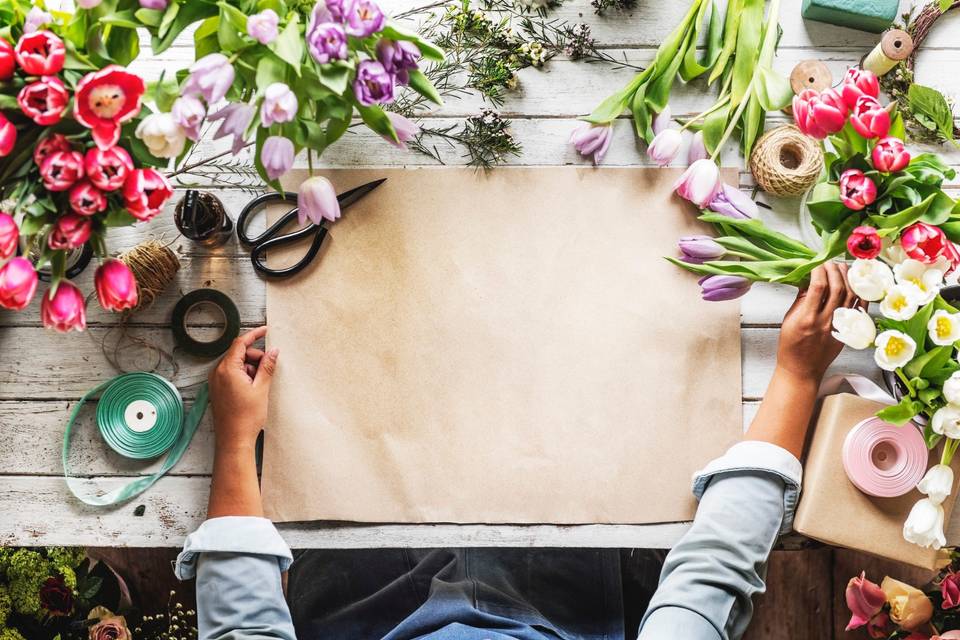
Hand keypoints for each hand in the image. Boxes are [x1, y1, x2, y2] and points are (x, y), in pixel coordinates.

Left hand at [207, 326, 278, 451]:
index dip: (254, 335)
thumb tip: (274, 351)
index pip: (240, 343)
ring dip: (250, 368)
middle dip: (255, 357)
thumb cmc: (246, 417)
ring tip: (260, 385)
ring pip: (236, 365)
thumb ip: (267, 366)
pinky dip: (244, 376)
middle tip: (269, 368)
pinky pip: (231, 375)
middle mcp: (218, 373)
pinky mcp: (218, 390)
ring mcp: (216, 382)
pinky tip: (253, 388)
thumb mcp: (261, 389)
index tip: (266, 331)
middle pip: (239, 354)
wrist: (234, 440)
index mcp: (227, 369)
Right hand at [777, 262, 860, 383]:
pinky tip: (856, 283)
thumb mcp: (789, 319)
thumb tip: (807, 278)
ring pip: (850, 295)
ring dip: (848, 277)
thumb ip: (800, 299)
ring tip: (842, 267)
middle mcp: (825, 321)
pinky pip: (859, 308)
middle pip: (837, 288)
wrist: (801, 369)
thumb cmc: (791, 346)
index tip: (815, 263)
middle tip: (829, 261)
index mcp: (806, 318)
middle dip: (834, 269)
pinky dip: (860, 293)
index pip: (817, 287)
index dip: (819, 270)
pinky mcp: (847, 330)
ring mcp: (839, 326)